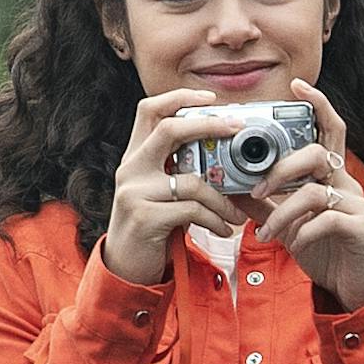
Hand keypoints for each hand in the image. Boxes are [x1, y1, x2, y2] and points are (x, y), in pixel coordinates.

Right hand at [98, 89, 246, 284]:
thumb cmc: (152, 226)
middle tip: (238, 128)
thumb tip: (228, 156)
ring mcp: (134, 191)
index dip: (179, 97)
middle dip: (209, 124)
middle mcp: (131, 168)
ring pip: (192, 180)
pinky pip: (191, 210)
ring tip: (238, 214)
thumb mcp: (160, 192)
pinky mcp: (144, 217)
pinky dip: (215, 219)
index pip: (150, 110)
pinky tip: (223, 229)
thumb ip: (181, 171)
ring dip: (223, 198)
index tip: (211, 98)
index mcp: (136, 156)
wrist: (125, 267)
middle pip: (170, 129)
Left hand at [240, 80, 363, 309]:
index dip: (316, 105)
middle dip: (280, 169)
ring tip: (264, 231)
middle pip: (316, 154)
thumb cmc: (324, 250)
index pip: (327, 130)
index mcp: (330, 176)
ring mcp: (356, 205)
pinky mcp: (361, 229)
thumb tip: (228, 185)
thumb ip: (263, 204)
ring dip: (283, 210)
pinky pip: (328, 220)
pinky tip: (295, 244)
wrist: (355, 289)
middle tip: (256, 190)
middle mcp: (346, 184)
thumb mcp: (286, 224)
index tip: (296, 85)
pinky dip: (303, 231)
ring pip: (316, 190)